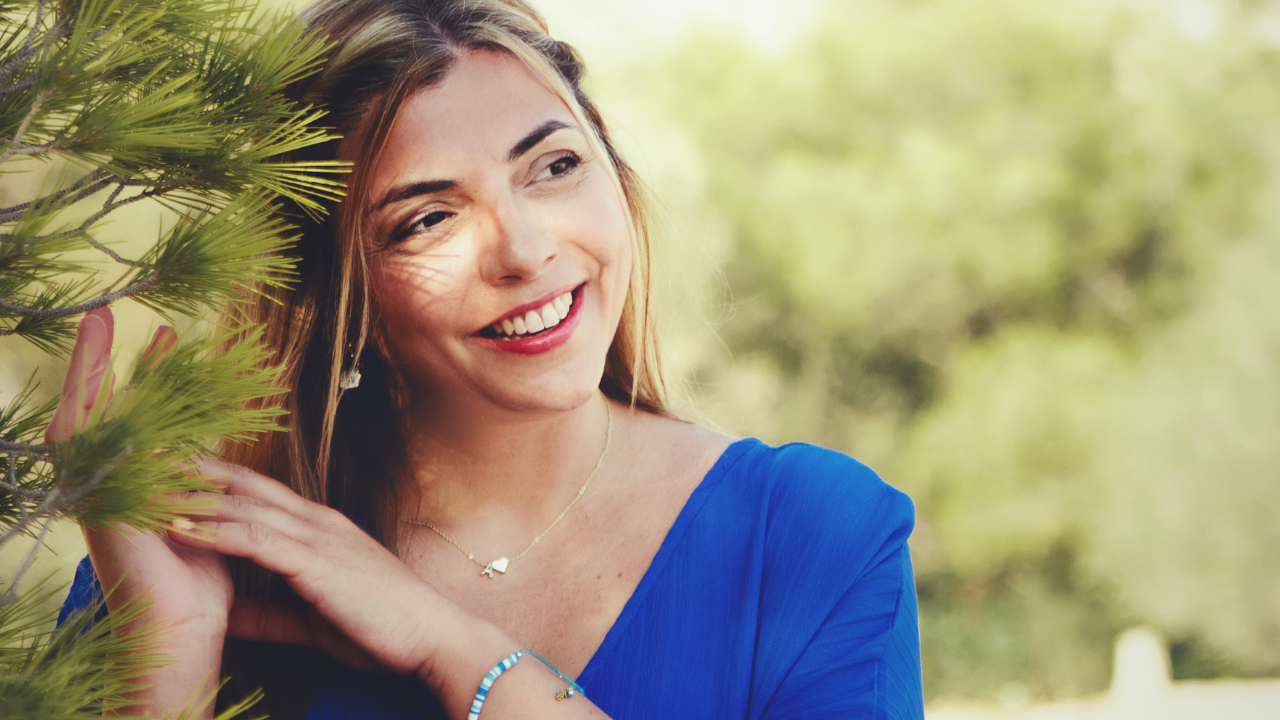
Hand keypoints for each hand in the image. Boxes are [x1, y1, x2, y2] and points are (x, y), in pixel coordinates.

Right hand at [49, 308, 229, 716]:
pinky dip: (94, 410)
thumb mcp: (196, 509)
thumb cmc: (198, 573)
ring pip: (84, 418)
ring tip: (103, 323)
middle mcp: (106, 482)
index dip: (137, 375)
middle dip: (99, 361)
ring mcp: (97, 491)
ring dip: (91, 370)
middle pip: (93, 408)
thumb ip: (189, 477)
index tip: (161, 335)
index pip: (126, 416)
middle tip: (110, 311)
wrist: (185, 622)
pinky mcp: (99, 502)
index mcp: (131, 482)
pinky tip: (102, 378)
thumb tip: (198, 449)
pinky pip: (91, 446)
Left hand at [168, 459, 450, 676]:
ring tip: (144, 489)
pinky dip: (214, 531)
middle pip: (244, 486)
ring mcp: (318, 537)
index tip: (170, 475)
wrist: (431, 635)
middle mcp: (317, 521)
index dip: (213, 480)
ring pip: (243, 506)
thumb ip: (268, 612)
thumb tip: (226, 613)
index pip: (258, 492)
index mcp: (320, 529)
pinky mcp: (317, 561)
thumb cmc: (380, 627)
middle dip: (193, 474)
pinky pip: (255, 539)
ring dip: (191, 498)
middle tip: (143, 461)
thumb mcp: (311, 620)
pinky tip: (179, 528)